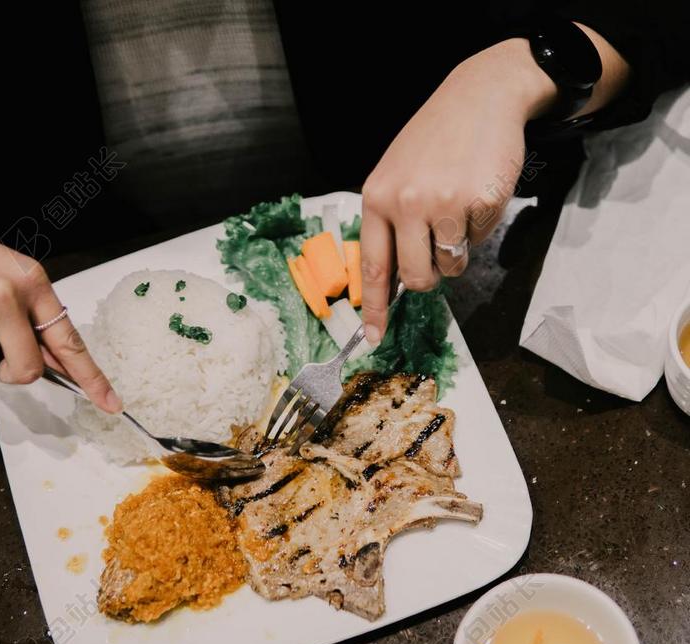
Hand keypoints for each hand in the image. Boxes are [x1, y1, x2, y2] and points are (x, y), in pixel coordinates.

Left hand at [359, 38, 557, 342]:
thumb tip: (391, 277)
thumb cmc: (434, 140)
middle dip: (430, 277)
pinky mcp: (479, 202)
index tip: (372, 338)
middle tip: (437, 254)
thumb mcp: (395, 174)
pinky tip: (476, 193)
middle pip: (417, 278)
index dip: (374, 308)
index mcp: (377, 198)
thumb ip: (389, 222)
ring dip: (456, 249)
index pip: (372, 267)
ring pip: (450, 265)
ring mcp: (443, 203)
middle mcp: (405, 203)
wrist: (479, 96)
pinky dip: (480, 227)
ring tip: (457, 208)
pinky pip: (479, 241)